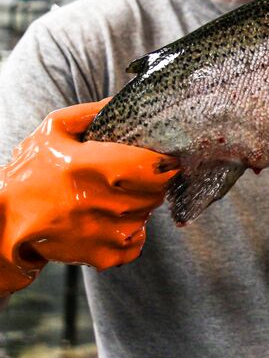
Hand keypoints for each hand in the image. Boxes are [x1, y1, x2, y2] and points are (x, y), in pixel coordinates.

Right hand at [0, 100, 175, 295]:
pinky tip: (114, 221)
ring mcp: (101, 232)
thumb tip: (121, 102)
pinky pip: (137, 244)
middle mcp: (98, 201)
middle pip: (156, 192)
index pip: (152, 166)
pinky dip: (133, 234)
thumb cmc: (31, 172)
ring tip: (118, 197)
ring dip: (141, 207)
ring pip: (148, 216)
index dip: (164, 161)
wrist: (3, 221)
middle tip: (138, 177)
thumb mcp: (53, 131)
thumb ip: (90, 113)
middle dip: (153, 183)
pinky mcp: (100, 255)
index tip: (163, 158)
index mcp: (89, 166)